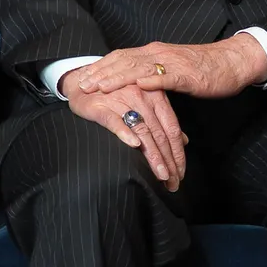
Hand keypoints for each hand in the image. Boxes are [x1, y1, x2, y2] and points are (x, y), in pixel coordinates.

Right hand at [59, 55, 196, 184]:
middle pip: (160, 134)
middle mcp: (142, 97)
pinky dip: (125, 133)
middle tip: (173, 183)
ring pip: (143, 131)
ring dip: (154, 156)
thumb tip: (184, 141)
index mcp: (156, 96)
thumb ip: (163, 121)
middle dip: (169, 161)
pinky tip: (134, 145)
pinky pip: (115, 121)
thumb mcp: (144, 103)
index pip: (172, 129)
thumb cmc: (115, 94)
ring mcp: (122, 101)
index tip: (180, 173)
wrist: (82, 82)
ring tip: (161, 176)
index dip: (178, 153)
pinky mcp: (101, 106)